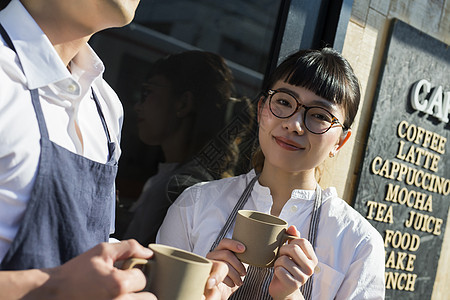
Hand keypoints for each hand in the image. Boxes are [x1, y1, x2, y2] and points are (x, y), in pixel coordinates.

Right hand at [24, 239, 156, 299]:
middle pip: (151, 299)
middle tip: (126, 286)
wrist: (54, 293)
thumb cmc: (76, 273)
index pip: (142, 278)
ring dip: (136, 298)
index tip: (122, 272)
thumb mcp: (102, 251)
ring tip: (121, 293)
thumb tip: (148, 253)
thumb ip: (129, 248)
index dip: (134, 272)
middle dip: (141, 290)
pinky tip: (116, 298)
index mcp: (119, 284)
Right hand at [206, 238, 246, 297]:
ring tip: (239, 281)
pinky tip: (232, 283)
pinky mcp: (206, 275)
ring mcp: (208, 265)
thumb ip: (241, 256)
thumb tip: (254, 250)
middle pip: (226, 254)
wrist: (222, 292)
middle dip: (238, 264)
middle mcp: (212, 256)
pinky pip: (218, 276)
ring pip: (223, 264)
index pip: (224, 242)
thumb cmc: (232, 277)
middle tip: (244, 273)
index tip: (243, 249)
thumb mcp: (238, 264)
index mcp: (219, 250)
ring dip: (235, 274)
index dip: (234, 244)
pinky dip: (228, 280)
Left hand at [269, 226, 316, 299]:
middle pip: (293, 249)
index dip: (291, 242)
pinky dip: (276, 271)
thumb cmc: (287, 267)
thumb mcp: (291, 252)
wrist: (284, 288)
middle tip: (281, 256)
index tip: (288, 248)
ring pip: (283, 260)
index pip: (302, 241)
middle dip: (282, 250)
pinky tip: (280, 275)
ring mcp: (303, 277)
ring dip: (277, 262)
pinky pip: (279, 270)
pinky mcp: (293, 284)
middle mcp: (311, 268)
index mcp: (312, 259)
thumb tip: (293, 227)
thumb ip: (293, 238)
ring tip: (280, 267)